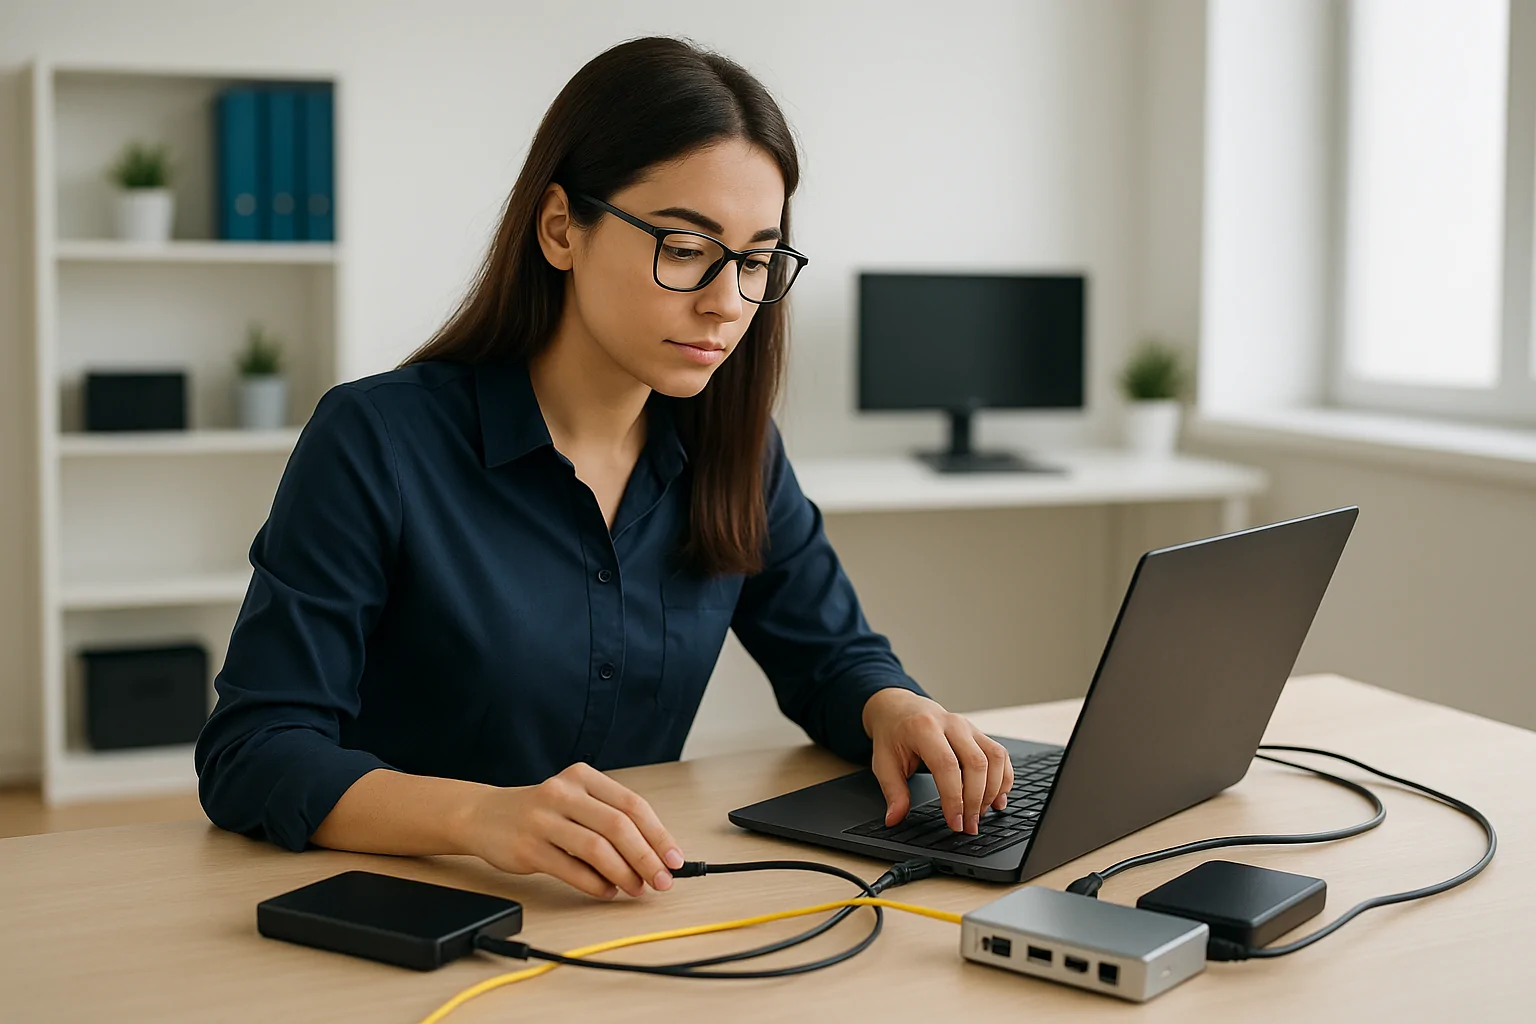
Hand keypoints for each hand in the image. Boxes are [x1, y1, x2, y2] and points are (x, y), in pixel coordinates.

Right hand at [458, 762, 684, 899]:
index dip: (658, 834)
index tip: (675, 859)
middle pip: (618, 826)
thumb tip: (655, 854)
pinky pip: (571, 870)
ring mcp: (544, 820)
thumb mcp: (575, 800)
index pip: (632, 805)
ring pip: (596, 849)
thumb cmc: (541, 812)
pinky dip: (596, 884)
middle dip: (647, 858)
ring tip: (636, 888)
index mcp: (583, 777)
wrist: (484, 815)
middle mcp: (564, 793)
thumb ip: (610, 819)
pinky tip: (607, 890)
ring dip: (624, 874)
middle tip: (662, 881)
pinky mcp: (529, 848)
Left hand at [862, 688, 1013, 834]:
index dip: (954, 798)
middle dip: (976, 800)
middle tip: (969, 826)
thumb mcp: (883, 762)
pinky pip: (1000, 755)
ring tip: (981, 814)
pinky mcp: (978, 733)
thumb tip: (894, 819)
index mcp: (924, 729)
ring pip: (994, 758)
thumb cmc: (893, 734)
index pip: (947, 765)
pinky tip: (997, 798)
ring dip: (992, 791)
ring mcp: (968, 727)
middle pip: (976, 763)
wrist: (901, 708)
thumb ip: (893, 792)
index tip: (956, 823)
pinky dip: (1003, 778)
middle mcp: (951, 724)